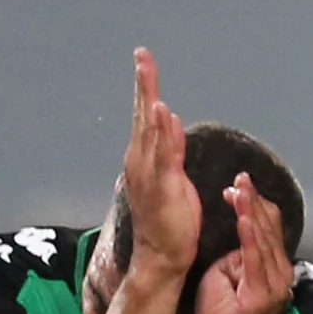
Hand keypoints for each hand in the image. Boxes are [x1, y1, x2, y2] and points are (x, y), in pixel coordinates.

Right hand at [118, 48, 197, 276]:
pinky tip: (160, 110)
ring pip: (148, 128)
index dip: (144, 89)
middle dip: (142, 84)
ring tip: (146, 71)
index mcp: (143, 161)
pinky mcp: (162, 186)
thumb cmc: (168, 225)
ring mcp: (148, 174)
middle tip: (142, 55)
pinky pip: (162, 153)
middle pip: (141, 115)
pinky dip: (160, 131)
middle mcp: (140, 163)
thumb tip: (169, 124)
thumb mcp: (173, 181)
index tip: (144, 62)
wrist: (161, 258)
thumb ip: (170, 151)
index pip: (144, 118)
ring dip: (147, 98)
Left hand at [193, 176, 292, 313]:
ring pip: (264, 239)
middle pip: (270, 227)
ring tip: (240, 189)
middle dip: (253, 201)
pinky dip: (249, 235)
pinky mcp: (263, 296)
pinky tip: (242, 216)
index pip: (269, 226)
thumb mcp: (228, 272)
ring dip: (251, 212)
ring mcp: (274, 286)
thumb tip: (240, 226)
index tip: (238, 184)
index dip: (254, 204)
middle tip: (240, 177)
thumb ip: (238, 251)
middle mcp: (280, 273)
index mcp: (273, 266)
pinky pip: (256, 259)